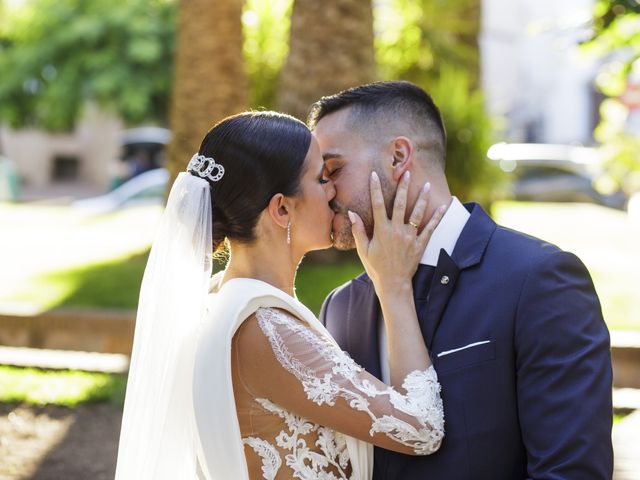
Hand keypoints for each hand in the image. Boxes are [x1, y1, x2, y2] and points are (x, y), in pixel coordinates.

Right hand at [348, 170, 445, 294]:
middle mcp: (397, 230)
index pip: (378, 204)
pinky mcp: (420, 244)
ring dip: (422, 198)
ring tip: (426, 184)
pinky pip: (431, 228)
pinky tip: (443, 207)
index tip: (374, 175)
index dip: (376, 188)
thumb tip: (351, 213)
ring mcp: (410, 237)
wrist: (393, 284)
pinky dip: (437, 217)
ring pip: (417, 213)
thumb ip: (358, 231)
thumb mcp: (363, 250)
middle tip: (407, 172)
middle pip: (401, 204)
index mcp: (382, 230)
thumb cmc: (376, 267)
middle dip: (403, 187)